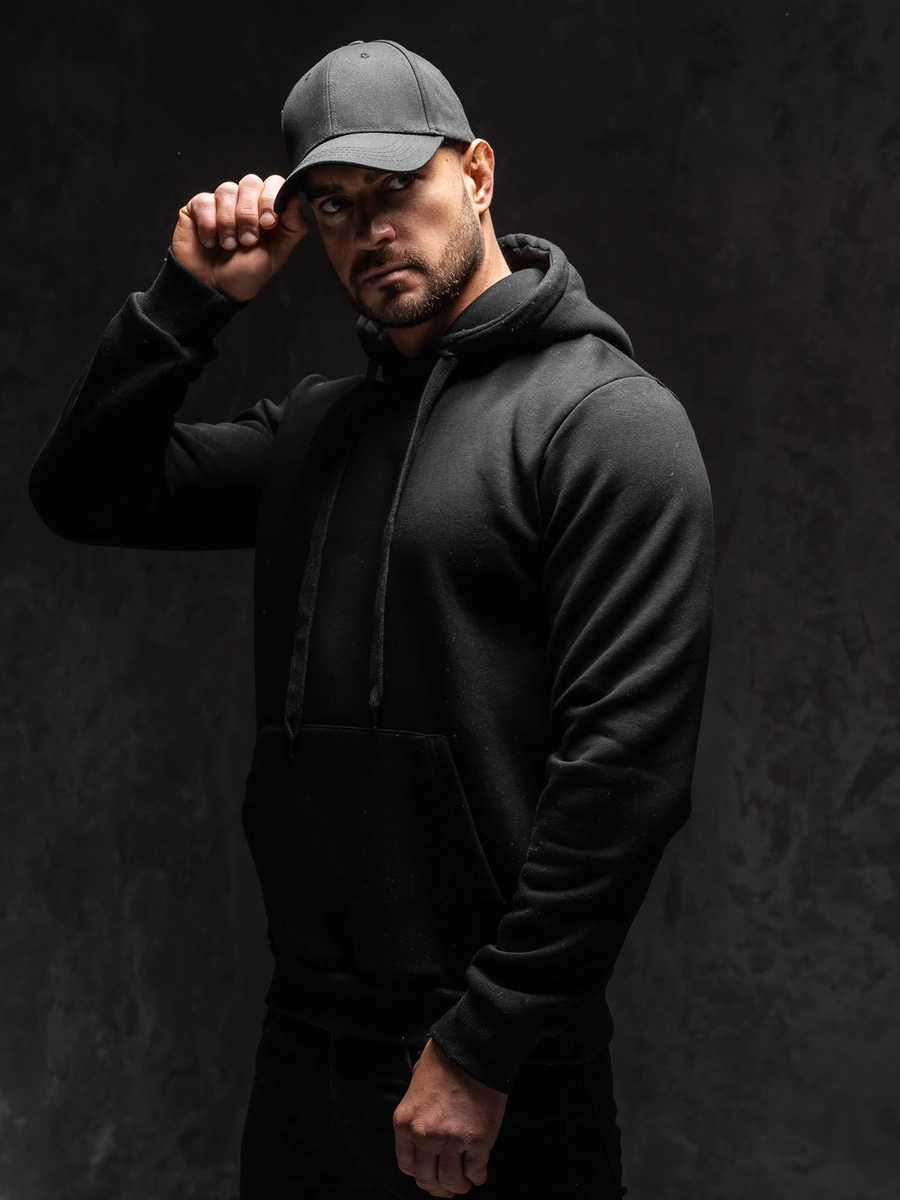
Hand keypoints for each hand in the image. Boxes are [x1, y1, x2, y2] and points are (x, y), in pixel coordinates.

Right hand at [172, 173, 307, 301]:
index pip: (274, 182)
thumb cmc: (245, 273)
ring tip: (228, 246)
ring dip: (229, 223)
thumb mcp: (278, 252)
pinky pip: (205, 201)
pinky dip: (209, 225)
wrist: (215, 289)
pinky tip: (210, 242)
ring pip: (227, 190)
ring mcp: (221, 202)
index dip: (271, 198)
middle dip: (249, 214)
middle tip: (247, 241)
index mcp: (267, 209)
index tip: (268, 224)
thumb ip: (293, 225)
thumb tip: (293, 196)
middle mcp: (245, 201)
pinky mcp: (198, 206)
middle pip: (251, 182)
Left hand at [393, 1039, 507, 1195]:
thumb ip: (416, 1115)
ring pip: (452, 1180)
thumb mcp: (415, 1087)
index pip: (407, 1165)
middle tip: (446, 1188)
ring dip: (458, 1186)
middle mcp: (425, 1136)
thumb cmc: (444, 1062)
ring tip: (463, 1184)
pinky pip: (476, 1170)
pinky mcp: (478, 1140)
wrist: (472, 1049)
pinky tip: (478, 1174)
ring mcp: (452, 1140)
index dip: (419, 1174)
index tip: (427, 1175)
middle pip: (427, 1178)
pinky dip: (477, 1176)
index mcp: (405, 1123)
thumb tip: (423, 1137)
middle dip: (437, 1187)